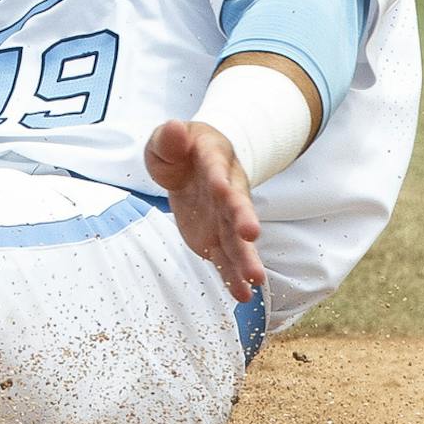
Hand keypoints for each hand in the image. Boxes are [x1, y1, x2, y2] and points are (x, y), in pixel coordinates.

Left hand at [143, 119, 265, 302]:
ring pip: (236, 240)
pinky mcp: (215, 238)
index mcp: (214, 163)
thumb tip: (174, 129)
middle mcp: (226, 193)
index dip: (219, 179)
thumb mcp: (167, 140)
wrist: (190, 165)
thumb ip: (168, 138)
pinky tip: (243, 295)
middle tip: (252, 234)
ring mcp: (223, 219)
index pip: (217, 169)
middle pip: (237, 207)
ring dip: (245, 258)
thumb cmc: (178, 151)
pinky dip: (232, 276)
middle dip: (244, 220)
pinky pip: (225, 259)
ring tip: (256, 279)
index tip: (222, 188)